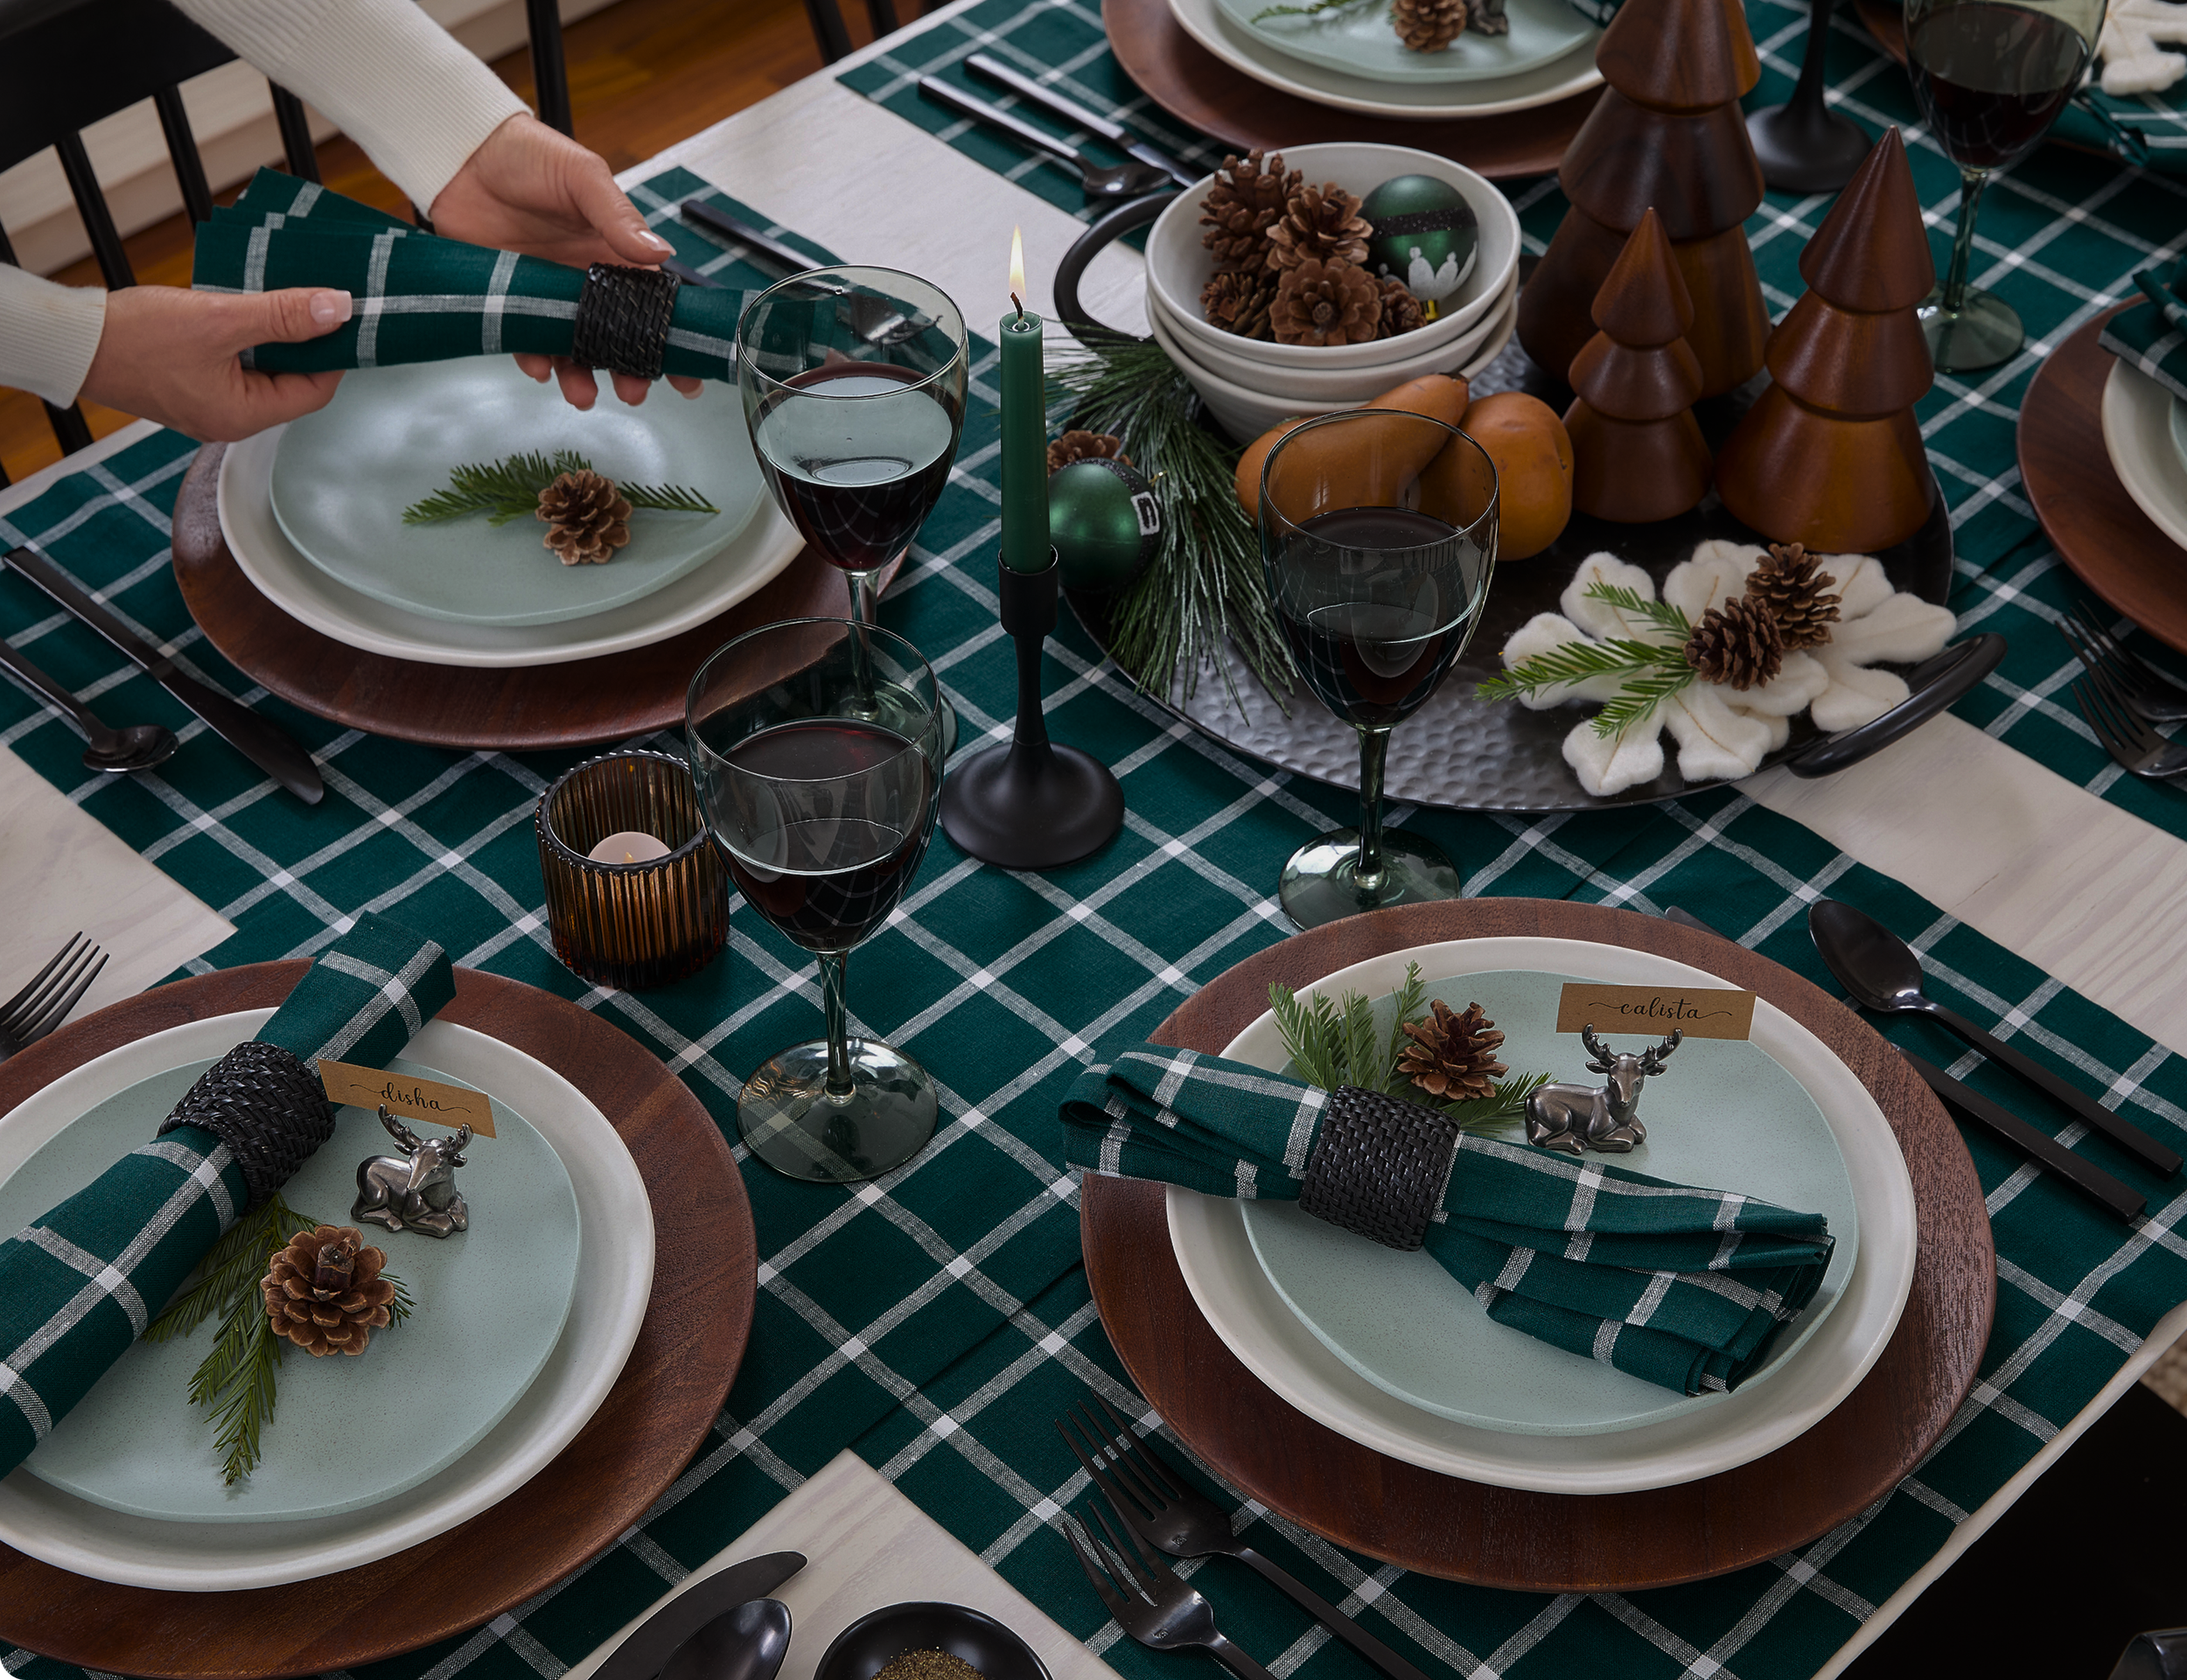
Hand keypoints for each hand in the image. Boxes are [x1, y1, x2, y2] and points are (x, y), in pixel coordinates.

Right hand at [79, 285, 350, 440]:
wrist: (72, 342)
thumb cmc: (136, 337)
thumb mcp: (221, 319)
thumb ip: (283, 316)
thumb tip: (338, 310)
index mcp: (243, 416)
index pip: (315, 391)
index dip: (334, 354)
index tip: (342, 319)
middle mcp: (230, 419)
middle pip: (292, 382)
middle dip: (304, 344)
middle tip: (314, 303)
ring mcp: (210, 405)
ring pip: (263, 370)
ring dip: (275, 338)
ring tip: (281, 301)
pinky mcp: (193, 387)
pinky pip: (236, 365)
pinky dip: (247, 339)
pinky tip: (246, 310)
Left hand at [428, 112, 704, 410]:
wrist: (460, 153)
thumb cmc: (529, 155)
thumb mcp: (583, 177)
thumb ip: (619, 217)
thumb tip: (661, 253)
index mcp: (615, 251)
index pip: (653, 302)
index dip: (670, 337)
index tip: (686, 372)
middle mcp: (587, 279)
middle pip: (616, 337)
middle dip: (628, 370)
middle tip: (633, 392)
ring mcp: (550, 293)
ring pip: (573, 346)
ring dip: (582, 375)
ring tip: (584, 395)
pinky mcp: (512, 299)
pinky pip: (526, 339)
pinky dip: (534, 358)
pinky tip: (541, 367)